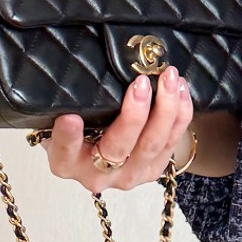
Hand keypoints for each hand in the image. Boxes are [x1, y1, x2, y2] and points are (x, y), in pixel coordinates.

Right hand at [40, 65, 193, 194]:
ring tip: (169, 78)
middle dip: (134, 115)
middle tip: (141, 83)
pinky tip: (180, 90)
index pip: (64, 151)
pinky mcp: (152, 170)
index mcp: (65, 163)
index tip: (71, 118)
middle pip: (118, 148)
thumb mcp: (61, 114)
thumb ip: (68, 101)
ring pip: (151, 145)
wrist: (98, 148)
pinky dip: (180, 115)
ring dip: (165, 109)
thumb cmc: (77, 125)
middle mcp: (96, 174)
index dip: (68, 137)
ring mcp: (128, 176)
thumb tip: (74, 66)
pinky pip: (171, 143)